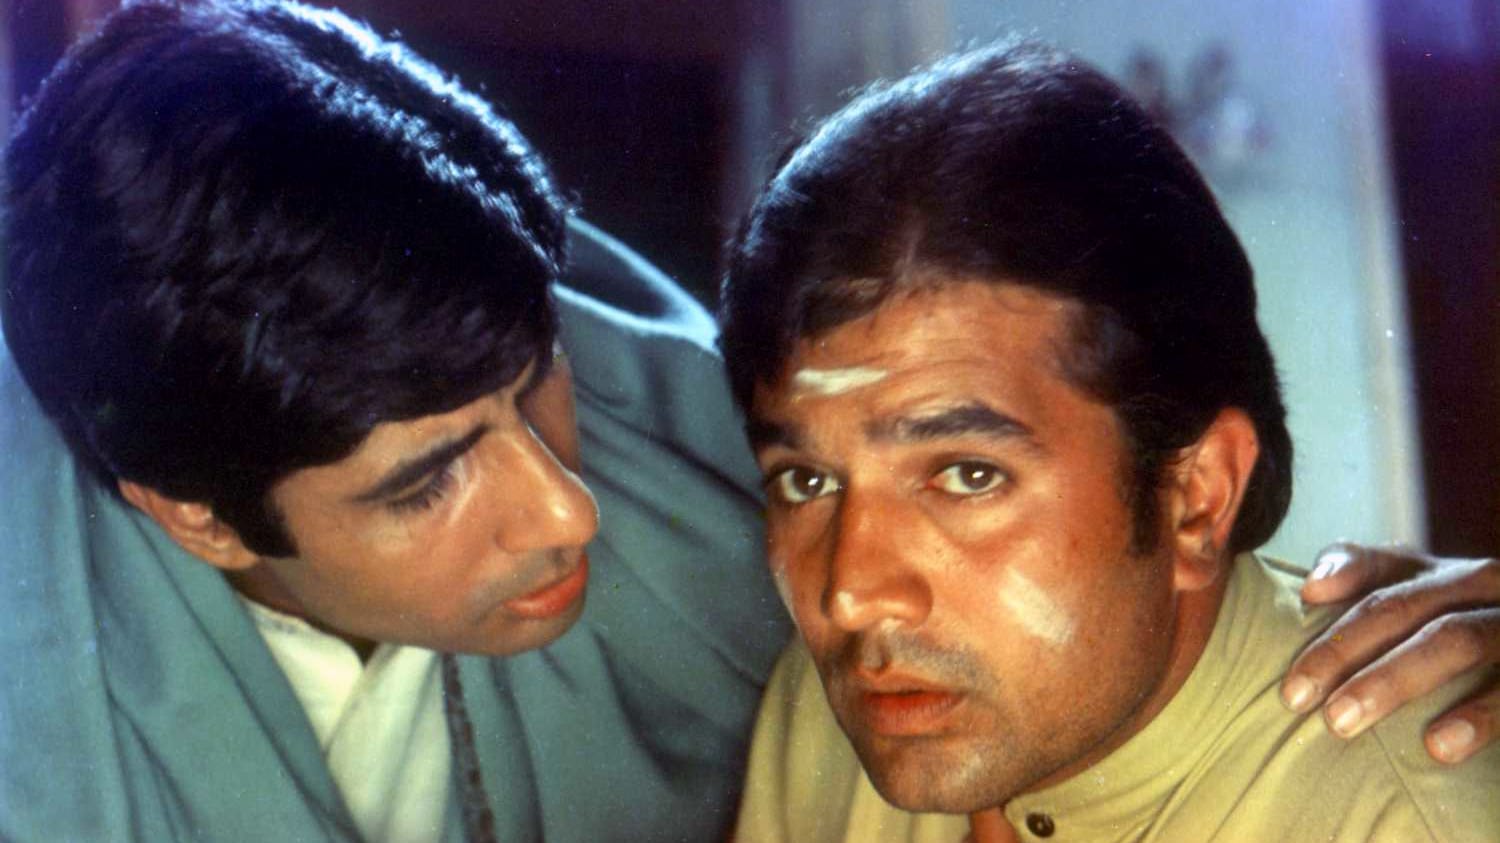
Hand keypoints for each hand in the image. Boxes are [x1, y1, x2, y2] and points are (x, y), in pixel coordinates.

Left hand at [1281, 543, 1499, 763]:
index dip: (1338, 587)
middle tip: (1295, 698)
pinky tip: (1439, 746)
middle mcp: (1485, 587)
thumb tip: (1310, 588)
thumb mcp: (1432, 609)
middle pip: (1406, 607)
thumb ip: (1370, 584)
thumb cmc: (1476, 640)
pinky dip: (1478, 716)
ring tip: (1344, 722)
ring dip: (1394, 680)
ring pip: (1457, 640)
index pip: (1381, 573)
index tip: (1298, 620)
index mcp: (1448, 575)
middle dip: (1344, 650)